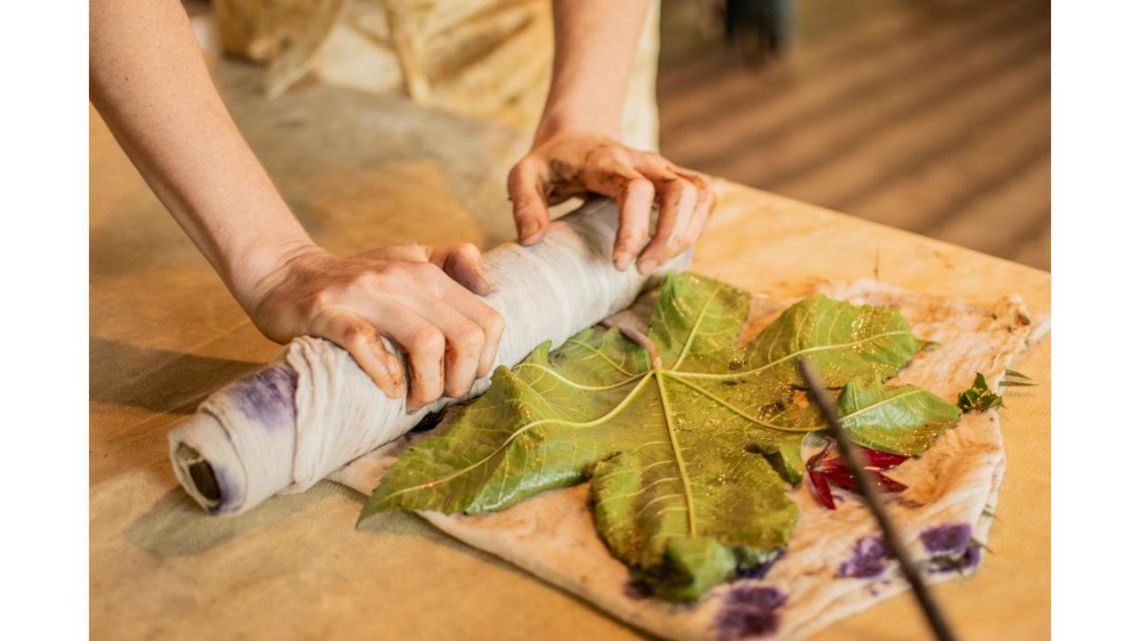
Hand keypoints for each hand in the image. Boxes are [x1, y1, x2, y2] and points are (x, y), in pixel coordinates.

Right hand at [244, 243, 504, 411]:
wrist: (285, 273)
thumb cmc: (355, 279)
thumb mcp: (408, 259)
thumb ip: (451, 264)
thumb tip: (489, 288)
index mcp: (427, 271)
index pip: (486, 319)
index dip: (486, 359)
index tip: (467, 379)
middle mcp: (402, 277)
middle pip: (464, 336)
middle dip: (462, 379)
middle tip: (443, 397)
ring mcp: (364, 293)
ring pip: (425, 342)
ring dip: (428, 384)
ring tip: (416, 401)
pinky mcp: (327, 310)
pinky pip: (366, 342)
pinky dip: (384, 372)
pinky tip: (388, 389)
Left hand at [507, 129, 714, 273]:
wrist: (579, 132)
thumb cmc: (553, 161)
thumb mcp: (524, 175)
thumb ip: (524, 204)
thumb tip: (532, 240)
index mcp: (607, 161)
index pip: (636, 191)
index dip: (634, 230)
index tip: (620, 263)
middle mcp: (644, 161)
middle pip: (680, 192)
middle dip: (670, 237)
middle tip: (641, 269)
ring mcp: (664, 168)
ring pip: (699, 195)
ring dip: (686, 235)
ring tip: (654, 264)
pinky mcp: (676, 178)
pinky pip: (704, 199)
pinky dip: (696, 227)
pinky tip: (671, 249)